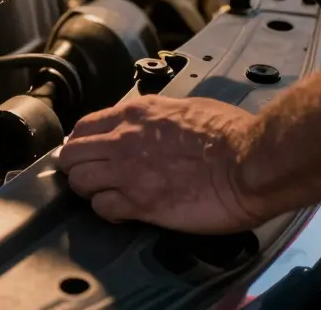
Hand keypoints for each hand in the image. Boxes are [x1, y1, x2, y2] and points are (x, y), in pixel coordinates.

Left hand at [55, 95, 269, 233]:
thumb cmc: (229, 133)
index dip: (81, 143)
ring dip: (88, 191)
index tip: (87, 154)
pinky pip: (102, 209)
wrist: (249, 161)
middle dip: (75, 167)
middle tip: (90, 177)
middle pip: (71, 156)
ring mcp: (128, 172)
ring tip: (104, 195)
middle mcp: (122, 140)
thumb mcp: (185, 108)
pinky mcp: (141, 203)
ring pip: (79, 182)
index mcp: (135, 114)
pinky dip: (106, 213)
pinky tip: (121, 213)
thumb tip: (149, 127)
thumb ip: (156, 118)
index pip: (84, 127)